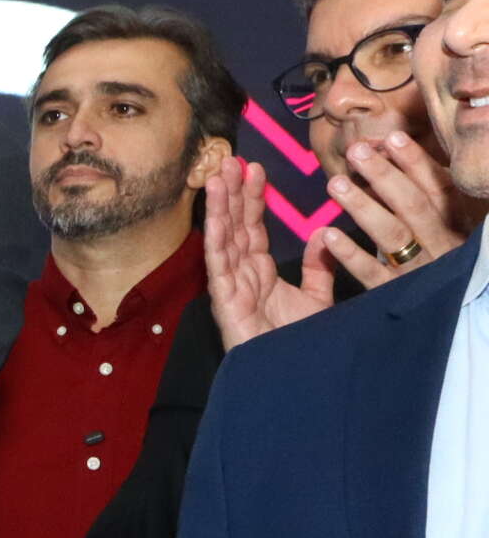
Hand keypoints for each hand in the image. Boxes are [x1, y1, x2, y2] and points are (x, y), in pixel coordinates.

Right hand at [205, 157, 336, 348]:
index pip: (253, 228)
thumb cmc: (299, 345)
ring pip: (223, 236)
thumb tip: (321, 238)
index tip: (254, 170)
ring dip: (220, 203)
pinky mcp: (224, 297)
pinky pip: (219, 258)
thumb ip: (318, 269)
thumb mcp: (317, 299)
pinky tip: (215, 207)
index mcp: (259, 273)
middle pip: (234, 225)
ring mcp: (230, 285)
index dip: (253, 199)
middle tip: (231, 159)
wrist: (290, 378)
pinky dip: (216, 230)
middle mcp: (241, 275)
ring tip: (219, 172)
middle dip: (231, 192)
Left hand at [319, 133, 465, 289]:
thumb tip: (398, 150)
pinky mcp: (397, 296)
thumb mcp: (447, 225)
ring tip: (334, 183)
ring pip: (393, 236)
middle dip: (385, 176)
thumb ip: (431, 196)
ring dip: (363, 207)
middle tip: (357, 151)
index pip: (440, 189)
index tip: (391, 137)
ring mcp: (421, 271)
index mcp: (458, 226)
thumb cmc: (443, 257)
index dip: (416, 163)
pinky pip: (374, 275)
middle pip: (415, 206)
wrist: (452, 318)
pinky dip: (352, 255)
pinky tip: (329, 236)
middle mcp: (443, 246)